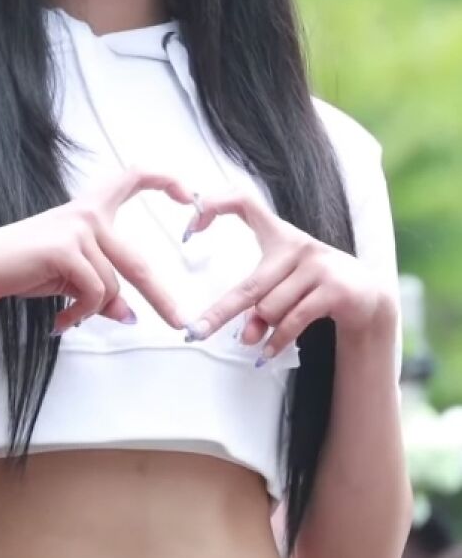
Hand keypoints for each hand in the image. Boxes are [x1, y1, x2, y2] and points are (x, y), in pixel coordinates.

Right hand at [0, 167, 195, 333]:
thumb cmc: (23, 269)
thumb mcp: (70, 279)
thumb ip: (101, 288)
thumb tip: (129, 312)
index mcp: (90, 210)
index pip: (132, 178)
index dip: (164, 181)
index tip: (188, 195)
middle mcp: (88, 213)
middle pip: (137, 261)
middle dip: (161, 297)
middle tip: (179, 321)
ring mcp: (79, 229)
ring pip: (111, 286)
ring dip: (91, 311)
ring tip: (68, 319)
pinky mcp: (67, 248)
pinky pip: (94, 292)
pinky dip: (81, 314)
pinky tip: (61, 320)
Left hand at [182, 191, 392, 359]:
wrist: (368, 296)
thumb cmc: (314, 286)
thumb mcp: (282, 290)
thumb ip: (259, 308)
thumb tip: (246, 336)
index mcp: (279, 234)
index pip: (244, 201)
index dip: (215, 205)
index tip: (190, 226)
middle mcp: (298, 244)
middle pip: (251, 284)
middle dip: (222, 311)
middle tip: (196, 332)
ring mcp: (318, 265)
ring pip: (271, 308)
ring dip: (263, 330)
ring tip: (259, 340)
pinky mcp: (334, 289)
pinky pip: (293, 321)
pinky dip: (277, 342)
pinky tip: (266, 355)